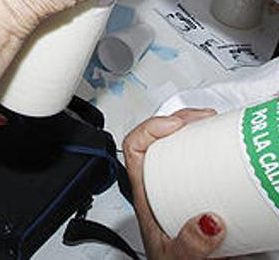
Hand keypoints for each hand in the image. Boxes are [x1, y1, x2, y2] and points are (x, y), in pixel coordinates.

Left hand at [123, 109, 226, 258]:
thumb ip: (189, 245)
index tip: (175, 125)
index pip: (133, 148)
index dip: (150, 128)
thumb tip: (208, 222)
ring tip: (215, 124)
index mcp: (145, 195)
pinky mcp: (202, 194)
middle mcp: (160, 187)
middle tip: (204, 117)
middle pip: (160, 140)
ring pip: (181, 149)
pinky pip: (205, 164)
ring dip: (198, 132)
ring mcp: (180, 188)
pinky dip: (216, 151)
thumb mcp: (176, 258)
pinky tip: (229, 150)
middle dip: (181, 120)